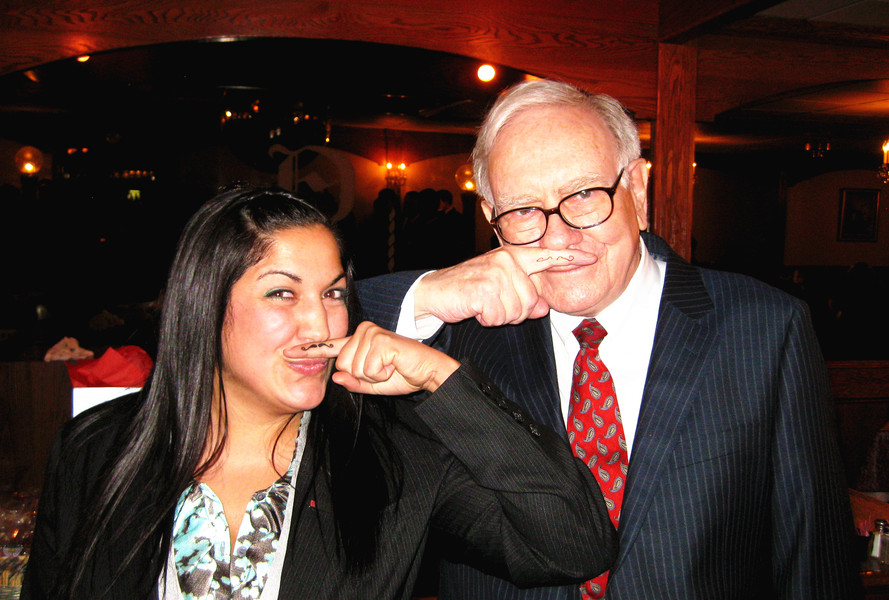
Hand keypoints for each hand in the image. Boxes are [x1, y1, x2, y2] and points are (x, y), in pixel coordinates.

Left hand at [288, 321, 459, 394]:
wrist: (428, 371)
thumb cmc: (403, 375)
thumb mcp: (373, 384)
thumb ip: (354, 382)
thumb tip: (337, 378)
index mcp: (359, 342)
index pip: (330, 348)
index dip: (308, 352)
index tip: (288, 353)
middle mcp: (363, 332)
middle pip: (342, 365)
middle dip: (362, 376)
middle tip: (384, 370)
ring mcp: (371, 334)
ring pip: (353, 368)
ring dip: (373, 375)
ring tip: (390, 367)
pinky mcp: (380, 340)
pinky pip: (367, 369)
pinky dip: (381, 374)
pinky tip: (394, 365)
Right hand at [414, 246, 596, 325]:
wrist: (433, 292)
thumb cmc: (467, 290)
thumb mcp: (500, 291)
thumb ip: (525, 297)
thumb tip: (543, 308)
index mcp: (512, 256)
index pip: (546, 256)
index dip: (570, 258)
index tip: (592, 256)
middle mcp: (506, 260)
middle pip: (532, 300)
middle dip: (514, 312)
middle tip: (492, 305)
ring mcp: (496, 273)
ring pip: (518, 310)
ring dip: (499, 316)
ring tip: (482, 305)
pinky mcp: (484, 288)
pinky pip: (500, 316)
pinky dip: (487, 319)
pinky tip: (475, 309)